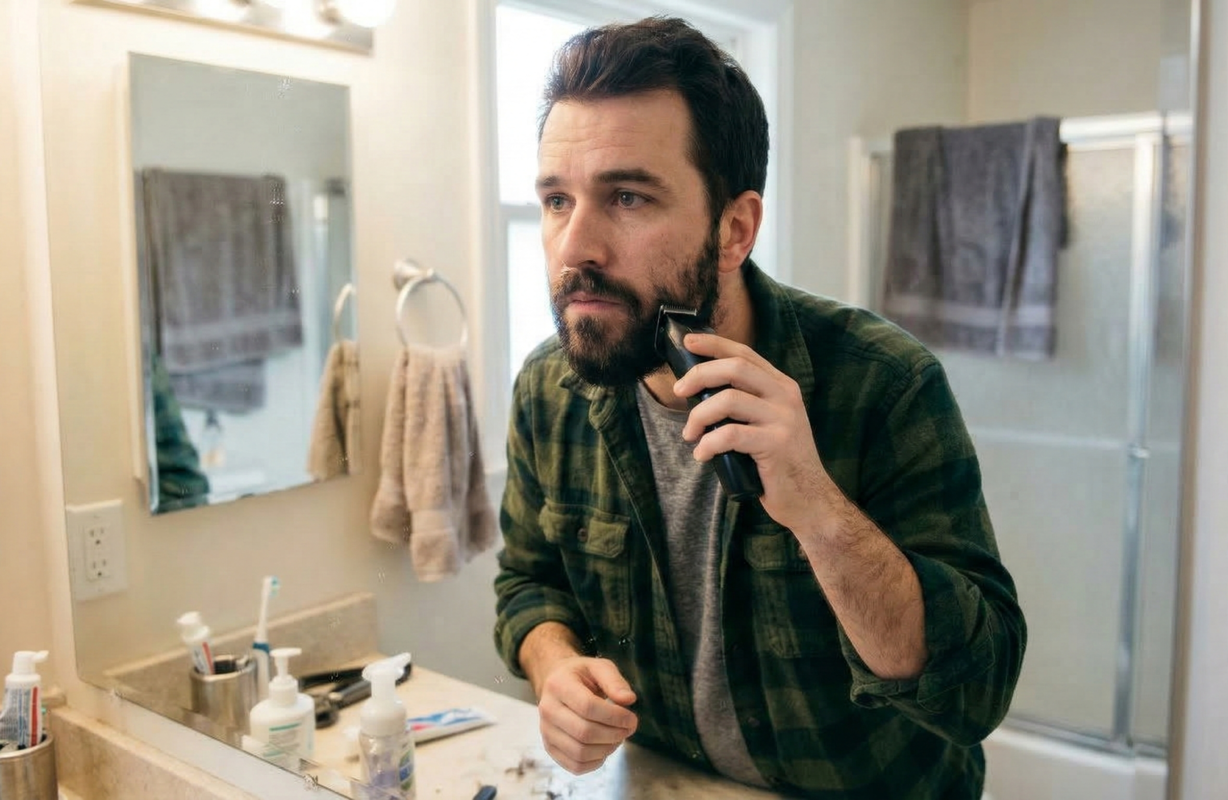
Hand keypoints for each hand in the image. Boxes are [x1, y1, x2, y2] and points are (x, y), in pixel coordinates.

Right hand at [536, 656, 637, 774]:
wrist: (557, 684)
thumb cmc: (581, 676)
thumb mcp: (599, 667)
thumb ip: (615, 681)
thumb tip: (629, 700)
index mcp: (558, 685)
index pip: (588, 707)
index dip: (615, 717)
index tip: (632, 718)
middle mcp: (547, 709)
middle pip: (584, 732)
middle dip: (614, 734)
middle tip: (628, 729)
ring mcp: (546, 731)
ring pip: (580, 753)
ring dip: (607, 749)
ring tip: (617, 737)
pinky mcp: (550, 748)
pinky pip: (575, 766)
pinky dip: (596, 762)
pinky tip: (604, 747)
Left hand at [673, 332, 830, 532]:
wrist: (810, 499)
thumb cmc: (779, 463)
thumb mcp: (768, 423)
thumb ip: (746, 404)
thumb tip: (698, 390)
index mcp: (782, 387)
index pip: (745, 354)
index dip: (714, 344)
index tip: (688, 342)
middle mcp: (785, 397)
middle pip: (735, 368)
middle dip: (699, 375)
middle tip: (679, 392)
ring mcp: (783, 419)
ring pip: (728, 400)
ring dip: (698, 416)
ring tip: (690, 435)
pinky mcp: (776, 444)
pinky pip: (730, 435)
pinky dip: (708, 444)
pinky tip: (702, 455)